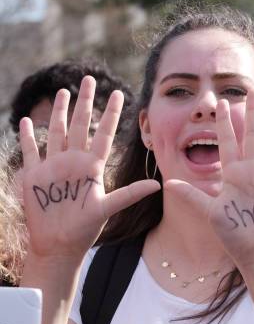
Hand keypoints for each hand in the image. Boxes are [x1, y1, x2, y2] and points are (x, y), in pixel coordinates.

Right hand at [20, 76, 160, 259]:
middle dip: (84, 102)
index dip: (111, 113)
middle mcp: (75, 160)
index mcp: (93, 165)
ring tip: (62, 91)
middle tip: (89, 79)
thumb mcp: (110, 208)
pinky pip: (31, 150)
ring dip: (58, 111)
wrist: (60, 244)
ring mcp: (54, 166)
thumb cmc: (86, 228)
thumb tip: (158, 185)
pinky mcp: (35, 175)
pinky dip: (28, 136)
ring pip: (57, 131)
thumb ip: (130, 193)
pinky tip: (26, 121)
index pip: (104, 133)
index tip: (119, 93)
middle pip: (80, 124)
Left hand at [164, 93, 253, 270]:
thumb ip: (192, 195)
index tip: (220, 102)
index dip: (224, 122)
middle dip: (251, 114)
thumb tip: (167, 182)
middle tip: (250, 91)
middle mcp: (252, 171)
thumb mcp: (211, 213)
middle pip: (252, 136)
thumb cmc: (234, 236)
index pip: (228, 141)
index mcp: (233, 174)